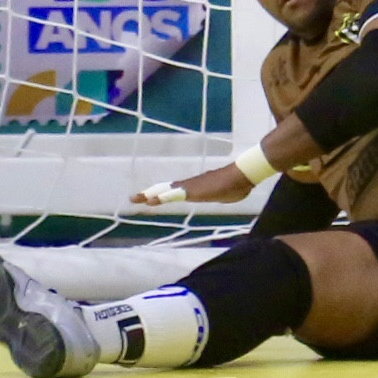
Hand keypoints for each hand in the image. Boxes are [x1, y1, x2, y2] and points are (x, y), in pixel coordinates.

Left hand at [131, 163, 254, 207]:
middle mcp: (190, 185)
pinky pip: (174, 195)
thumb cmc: (236, 185)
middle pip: (165, 189)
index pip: (172, 191)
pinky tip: (153, 201)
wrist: (243, 176)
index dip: (159, 194)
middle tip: (133, 198)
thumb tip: (224, 193)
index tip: (147, 198)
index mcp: (195, 188)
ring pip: (166, 191)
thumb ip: (218, 194)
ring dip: (152, 195)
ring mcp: (191, 187)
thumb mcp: (223, 195)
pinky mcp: (193, 191)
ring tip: (139, 198)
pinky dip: (162, 197)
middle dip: (149, 193)